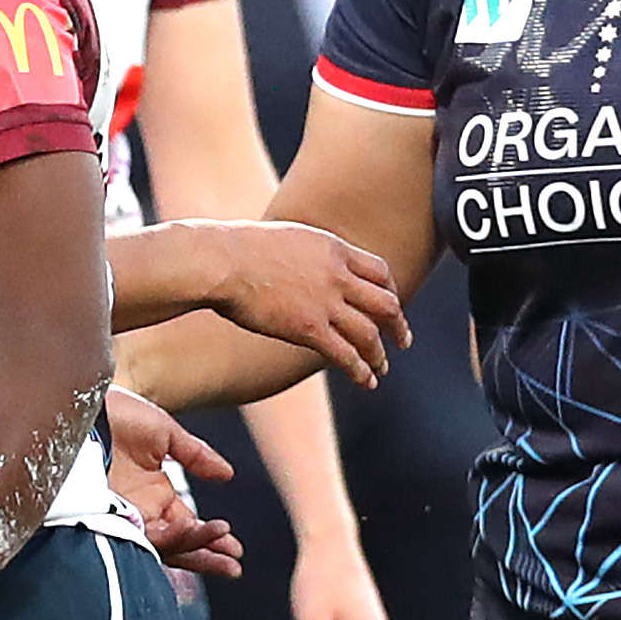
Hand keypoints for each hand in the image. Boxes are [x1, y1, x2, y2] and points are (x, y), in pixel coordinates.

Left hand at [106, 387, 243, 579]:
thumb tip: (228, 475)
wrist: (78, 403)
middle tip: (232, 566)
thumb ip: (195, 455)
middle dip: (205, 555)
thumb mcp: (163, 432)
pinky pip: (136, 534)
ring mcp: (119, 513)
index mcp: (153, 493)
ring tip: (220, 548)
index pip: (186, 525)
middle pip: (175, 544)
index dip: (210, 537)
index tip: (234, 546)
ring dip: (192, 548)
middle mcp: (138, 510)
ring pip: (159, 544)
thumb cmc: (115, 413)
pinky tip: (188, 531)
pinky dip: (164, 535)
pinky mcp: (101, 514)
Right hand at [206, 223, 410, 388]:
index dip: (389, 290)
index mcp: (332, 249)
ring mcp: (325, 303)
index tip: (390, 303)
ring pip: (369, 334)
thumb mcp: (284, 238)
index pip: (379, 270)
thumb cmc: (236, 247)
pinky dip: (360, 370)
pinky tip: (366, 382)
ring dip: (379, 354)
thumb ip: (304, 253)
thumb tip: (297, 263)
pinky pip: (345, 355)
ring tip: (381, 368)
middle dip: (398, 325)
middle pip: (386, 303)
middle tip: (402, 340)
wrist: (218, 261)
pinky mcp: (308, 328)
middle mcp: (337, 276)